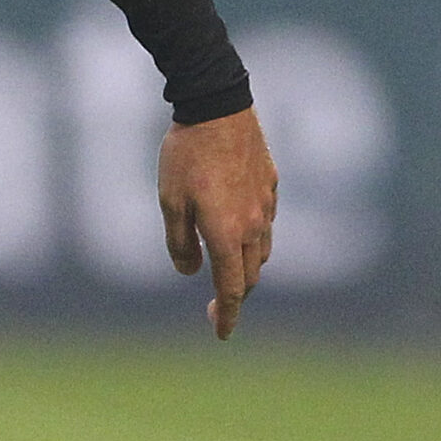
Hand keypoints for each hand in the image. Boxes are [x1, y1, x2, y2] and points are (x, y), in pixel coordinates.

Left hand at [157, 106, 277, 339]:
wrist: (217, 106)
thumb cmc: (186, 155)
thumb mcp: (170, 201)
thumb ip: (180, 242)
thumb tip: (191, 271)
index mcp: (227, 234)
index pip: (232, 289)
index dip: (226, 315)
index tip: (220, 333)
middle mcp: (254, 225)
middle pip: (251, 275)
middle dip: (236, 294)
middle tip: (216, 304)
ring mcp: (266, 203)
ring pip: (262, 250)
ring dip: (247, 267)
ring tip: (227, 267)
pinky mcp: (271, 183)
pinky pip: (266, 221)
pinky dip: (254, 236)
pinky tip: (239, 227)